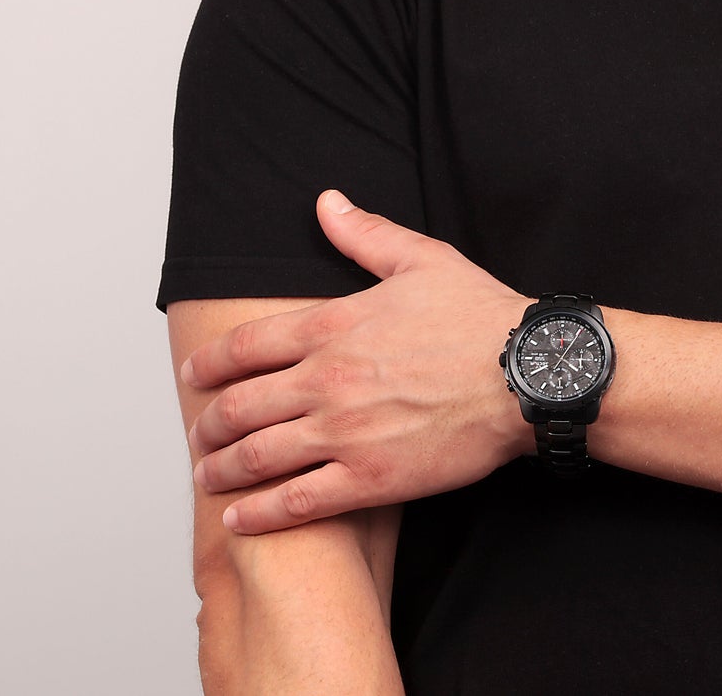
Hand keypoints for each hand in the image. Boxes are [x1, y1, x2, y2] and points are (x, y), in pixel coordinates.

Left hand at [182, 190, 532, 533]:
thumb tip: (326, 204)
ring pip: (256, 457)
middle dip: (207, 423)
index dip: (209, 364)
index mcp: (335, 326)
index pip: (246, 346)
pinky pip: (295, 502)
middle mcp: (327, 380)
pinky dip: (257, 513)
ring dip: (221, 469)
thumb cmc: (480, 316)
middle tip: (198, 433)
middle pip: (239, 407)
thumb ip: (365, 234)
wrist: (527, 374)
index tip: (194, 376)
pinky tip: (239, 517)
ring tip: (209, 476)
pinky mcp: (369, 478)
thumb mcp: (422, 260)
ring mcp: (344, 433)